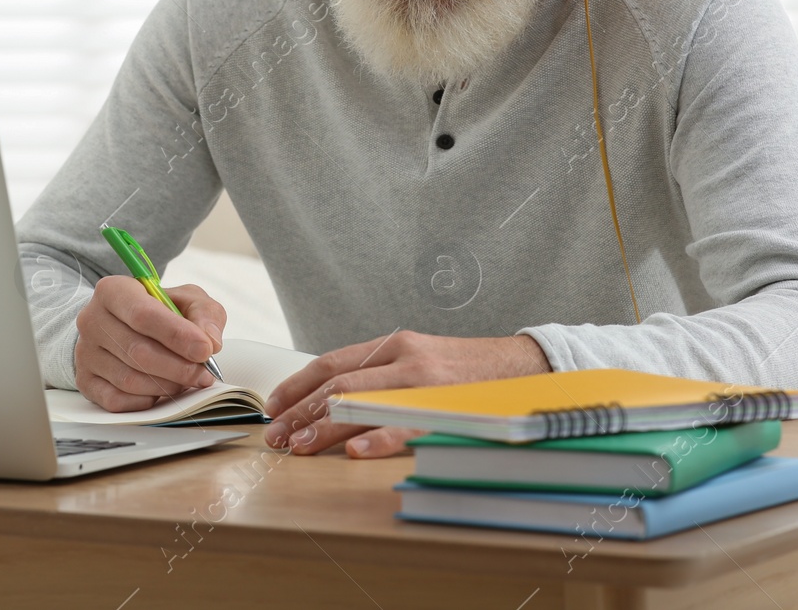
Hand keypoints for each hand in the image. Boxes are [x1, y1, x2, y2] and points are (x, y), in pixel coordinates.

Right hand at [74, 277, 225, 411]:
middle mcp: (92, 320)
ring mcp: (85, 352)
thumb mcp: (186, 299)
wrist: (123, 326)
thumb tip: (210, 341)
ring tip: (187, 382)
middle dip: (178, 367)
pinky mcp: (85, 380)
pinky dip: (145, 400)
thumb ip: (204, 313)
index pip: (143, 315)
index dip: (177, 335)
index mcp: (114, 290)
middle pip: (138, 351)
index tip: (205, 350)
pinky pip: (116, 400)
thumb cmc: (158, 312)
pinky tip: (161, 392)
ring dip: (166, 386)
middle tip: (204, 374)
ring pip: (129, 379)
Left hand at [262, 331, 551, 457]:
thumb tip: (331, 398)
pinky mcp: (446, 409)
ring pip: (363, 404)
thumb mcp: (418, 358)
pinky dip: (379, 440)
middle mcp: (405, 359)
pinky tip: (356, 453)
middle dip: (301, 412)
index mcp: (394, 345)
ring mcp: (425, 384)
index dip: (298, 384)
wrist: (524, 366)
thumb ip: (380, 373)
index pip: (332, 362)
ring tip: (299, 448)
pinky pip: (407, 426)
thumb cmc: (467, 371)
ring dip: (326, 429)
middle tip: (276, 436)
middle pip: (339, 385)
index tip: (273, 405)